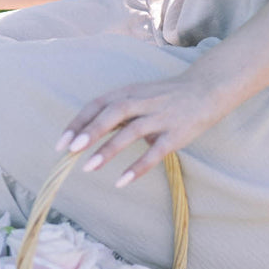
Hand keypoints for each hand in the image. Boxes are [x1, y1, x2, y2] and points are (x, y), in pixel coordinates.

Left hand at [55, 68, 230, 189]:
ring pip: (131, 131)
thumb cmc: (167, 96)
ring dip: (109, 149)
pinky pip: (155, 152)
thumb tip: (90, 135)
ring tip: (89, 168)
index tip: (61, 142)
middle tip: (70, 151)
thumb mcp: (140, 96)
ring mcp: (161, 117)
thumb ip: (118, 112)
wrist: (207, 88)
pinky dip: (137, 166)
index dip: (79, 122)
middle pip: (113, 113)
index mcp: (131, 91)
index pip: (99, 104)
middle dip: (90, 131)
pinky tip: (121, 180)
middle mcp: (144, 101)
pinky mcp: (177, 133)